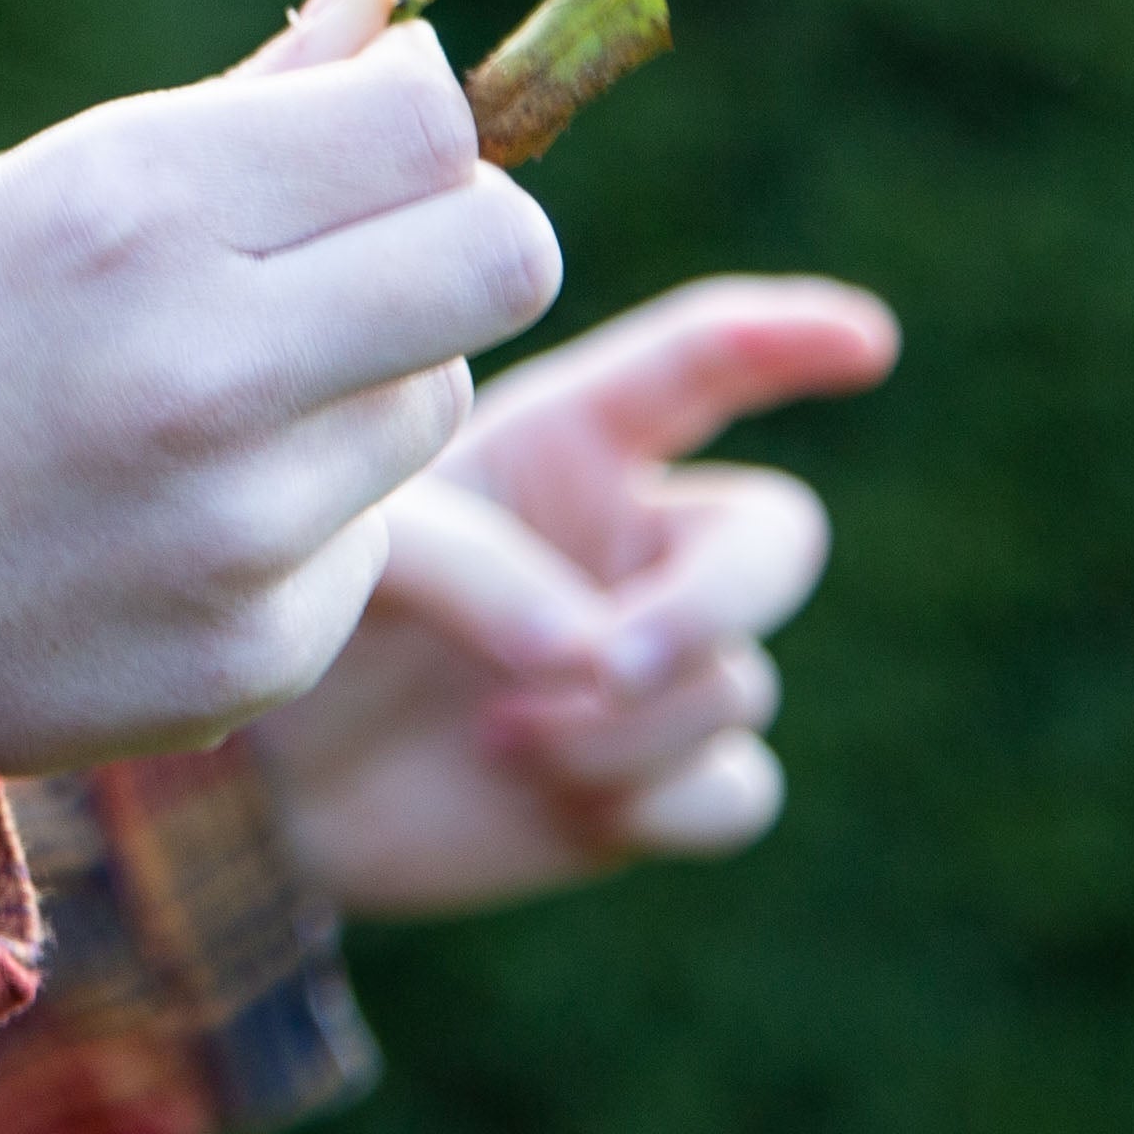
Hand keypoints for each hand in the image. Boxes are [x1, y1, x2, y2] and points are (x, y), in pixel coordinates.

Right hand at [0, 0, 562, 780]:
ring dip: (372, 376)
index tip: (375, 128)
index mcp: (130, 205)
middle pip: (504, 258)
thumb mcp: (41, 188)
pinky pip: (370, 535)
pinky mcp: (258, 653)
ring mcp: (237, 524)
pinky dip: (304, 512)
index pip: (427, 129)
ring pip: (440, 397)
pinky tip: (173, 516)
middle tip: (381, 249)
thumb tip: (391, 16)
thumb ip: (244, 107)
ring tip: (224, 393)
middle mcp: (198, 361)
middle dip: (464, 234)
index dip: (422, 117)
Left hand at [251, 274, 900, 918]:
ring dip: (625, 721)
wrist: (270, 774)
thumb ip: (477, 565)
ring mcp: (658, 661)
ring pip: (733, 682)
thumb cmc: (305, 606)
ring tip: (495, 730)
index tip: (862, 338)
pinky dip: (649, 795)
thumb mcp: (363, 545)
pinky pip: (732, 787)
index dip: (785, 338)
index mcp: (567, 442)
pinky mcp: (655, 776)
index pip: (700, 365)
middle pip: (777, 538)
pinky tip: (536, 784)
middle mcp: (634, 540)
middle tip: (610, 659)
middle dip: (717, 599)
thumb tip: (596, 656)